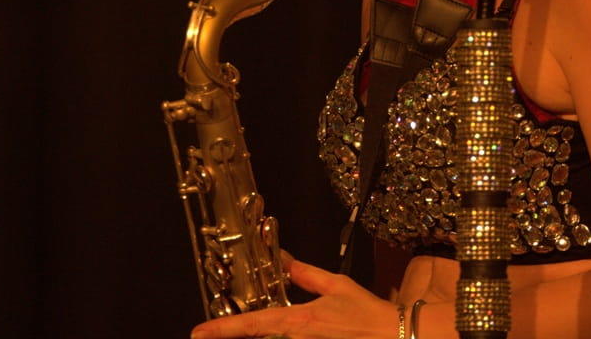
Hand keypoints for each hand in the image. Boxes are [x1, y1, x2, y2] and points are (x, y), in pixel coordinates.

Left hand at [190, 252, 398, 338]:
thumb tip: (285, 260)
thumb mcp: (336, 286)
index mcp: (298, 320)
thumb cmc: (366, 313)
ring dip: (261, 336)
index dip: (223, 328)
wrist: (392, 337)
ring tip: (258, 328)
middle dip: (238, 335)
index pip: (252, 324)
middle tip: (215, 333)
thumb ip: (306, 275)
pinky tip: (287, 332)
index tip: (198, 332)